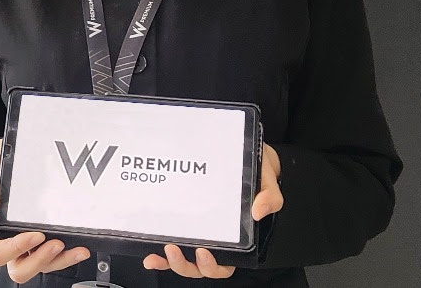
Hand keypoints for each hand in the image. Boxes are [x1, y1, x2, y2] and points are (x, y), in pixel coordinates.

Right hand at [0, 139, 89, 283]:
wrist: (23, 163)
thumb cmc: (4, 173)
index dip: (16, 249)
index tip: (35, 235)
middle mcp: (14, 244)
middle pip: (20, 269)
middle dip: (39, 261)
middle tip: (55, 243)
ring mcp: (34, 246)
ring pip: (44, 266)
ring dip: (60, 261)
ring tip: (74, 247)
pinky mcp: (51, 242)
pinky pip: (59, 258)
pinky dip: (71, 256)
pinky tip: (81, 248)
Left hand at [143, 143, 283, 277]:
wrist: (246, 153)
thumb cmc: (257, 172)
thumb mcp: (267, 181)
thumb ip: (270, 196)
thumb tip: (259, 210)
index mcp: (236, 237)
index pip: (224, 263)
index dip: (212, 266)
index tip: (204, 252)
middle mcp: (215, 239)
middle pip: (199, 267)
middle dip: (185, 265)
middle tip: (175, 250)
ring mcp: (198, 231)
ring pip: (184, 259)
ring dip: (170, 261)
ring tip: (163, 249)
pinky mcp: (184, 221)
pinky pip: (171, 242)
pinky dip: (159, 254)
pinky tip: (150, 251)